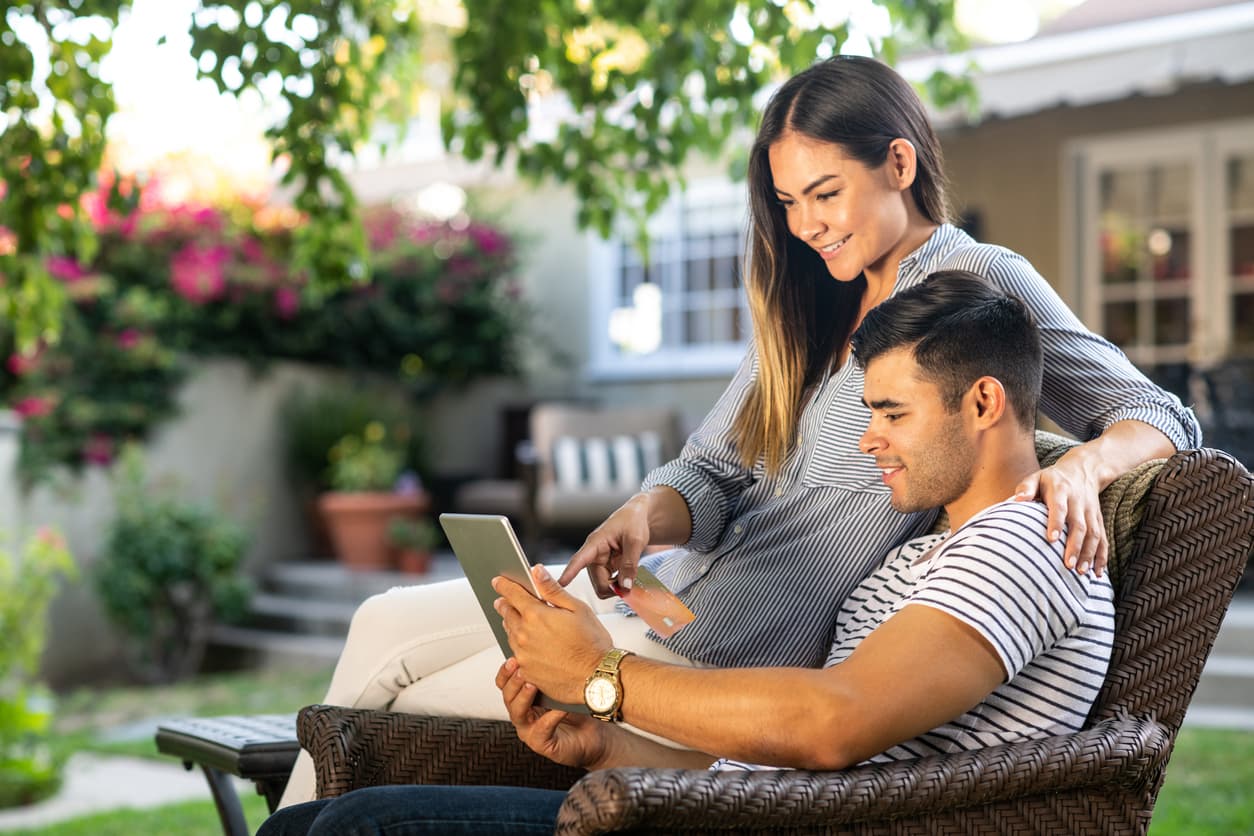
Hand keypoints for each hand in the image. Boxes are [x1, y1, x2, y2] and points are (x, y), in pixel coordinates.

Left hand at [493, 565, 612, 702]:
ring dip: (512, 626)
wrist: (597, 678)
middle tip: (504, 601)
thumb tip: (537, 572)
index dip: (504, 585)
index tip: (499, 582)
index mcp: (536, 615)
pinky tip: (532, 647)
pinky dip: (520, 647)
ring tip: (520, 622)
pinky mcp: (526, 672)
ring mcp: (523, 655)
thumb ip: (553, 589)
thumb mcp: (577, 608)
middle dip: (505, 605)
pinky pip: (516, 656)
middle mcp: (524, 635)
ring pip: (510, 635)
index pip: (512, 594)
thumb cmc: (592, 644)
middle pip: (507, 614)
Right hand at [496, 658, 610, 769]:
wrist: (598, 736)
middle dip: (513, 682)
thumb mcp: (564, 685)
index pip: (505, 684)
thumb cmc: (580, 710)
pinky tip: (558, 709)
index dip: (506, 672)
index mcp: (525, 699)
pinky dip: (549, 718)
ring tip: (532, 685)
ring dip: (523, 698)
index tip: (513, 657)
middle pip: (508, 697)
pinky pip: (541, 731)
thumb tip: (549, 643)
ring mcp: (530, 731)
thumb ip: (553, 670)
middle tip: (521, 669)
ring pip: (518, 714)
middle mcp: (524, 715)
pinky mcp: (542, 744)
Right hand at [558, 493, 651, 596]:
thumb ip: (630, 564)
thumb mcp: (635, 540)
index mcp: (596, 543)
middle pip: (597, 582)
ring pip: (603, 586)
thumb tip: (625, 586)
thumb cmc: (633, 520)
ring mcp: (601, 562)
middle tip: (630, 587)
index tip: (561, 583)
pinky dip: (620, 585)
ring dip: (617, 587)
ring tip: (631, 578)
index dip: (570, 572)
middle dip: (612, 588)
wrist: (638, 516)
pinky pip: (610, 584)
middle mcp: (595, 555)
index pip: (579, 559)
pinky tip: (629, 578)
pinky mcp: (609, 567)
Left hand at [1013, 456, 1107, 575]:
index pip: (1060, 508)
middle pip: (1079, 525)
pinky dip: (1102, 556)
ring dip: (1089, 554)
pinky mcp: (1099, 520)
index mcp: (1061, 491)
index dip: (1056, 523)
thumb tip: (1018, 499)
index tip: (1051, 539)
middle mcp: (1079, 502)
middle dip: (1075, 546)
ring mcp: (1091, 512)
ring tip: (1081, 572)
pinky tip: (1098, 572)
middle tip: (1068, 565)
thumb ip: (1026, 488)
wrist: (1083, 470)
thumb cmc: (1052, 479)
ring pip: (1094, 534)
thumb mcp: (1037, 477)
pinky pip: (1103, 539)